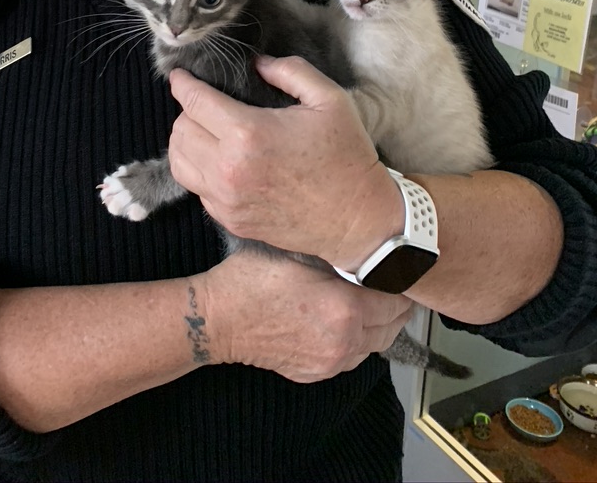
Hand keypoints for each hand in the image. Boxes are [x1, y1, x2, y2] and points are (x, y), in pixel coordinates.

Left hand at [168, 55, 402, 268]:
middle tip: (205, 104)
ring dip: (187, 142)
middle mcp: (229, 169)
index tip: (181, 75)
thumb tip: (257, 63)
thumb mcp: (329, 100)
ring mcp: (226, 199)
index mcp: (249, 133)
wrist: (359, 220)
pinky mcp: (230, 220)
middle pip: (180, 130)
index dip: (183, 83)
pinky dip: (200, 170)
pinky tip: (222, 161)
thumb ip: (290, 71)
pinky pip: (196, 189)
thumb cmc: (347, 156)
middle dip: (188, 111)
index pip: (194, 101)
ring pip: (179, 162)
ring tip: (206, 131)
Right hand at [197, 249, 413, 382]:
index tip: (401, 269)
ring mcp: (330, 363)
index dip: (400, 282)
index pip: (394, 300)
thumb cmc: (252, 280)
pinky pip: (352, 359)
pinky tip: (349, 323)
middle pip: (391, 327)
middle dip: (397, 306)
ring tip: (377, 304)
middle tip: (396, 286)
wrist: (219, 319)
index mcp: (345, 309)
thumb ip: (335, 255)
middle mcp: (344, 342)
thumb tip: (362, 247)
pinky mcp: (315, 373)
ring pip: (374, 347)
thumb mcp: (297, 252)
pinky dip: (359, 342)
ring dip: (380, 326)